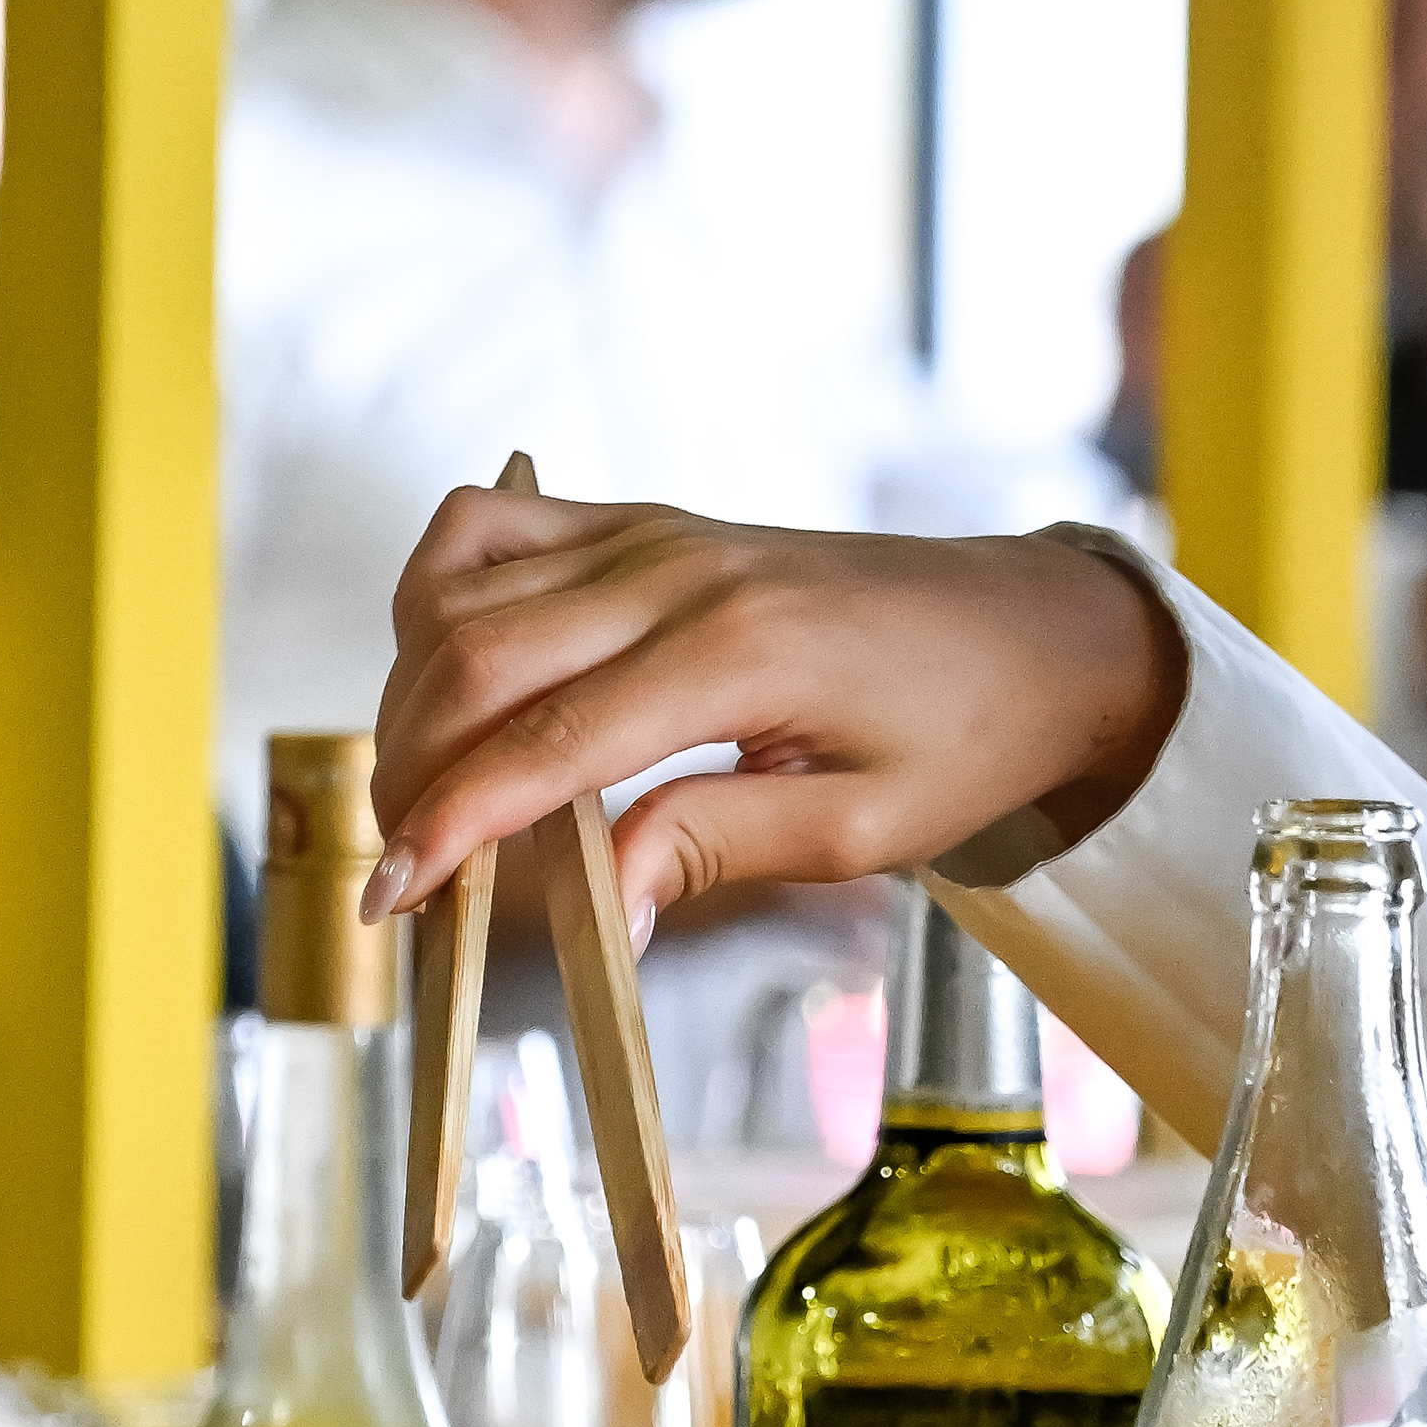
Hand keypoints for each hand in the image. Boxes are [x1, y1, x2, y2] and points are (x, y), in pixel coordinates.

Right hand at [367, 485, 1186, 938]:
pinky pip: (496, 528)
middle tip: (394, 866)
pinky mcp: (645, 523)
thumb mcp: (866, 826)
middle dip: (408, 768)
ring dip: (408, 691)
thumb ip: (719, 846)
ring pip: (462, 588)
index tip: (392, 898)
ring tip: (418, 789)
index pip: (547, 743)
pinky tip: (441, 670)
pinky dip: (435, 593)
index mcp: (740, 653)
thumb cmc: (965, 733)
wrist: (1034, 628)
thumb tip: (605, 903)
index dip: (452, 823)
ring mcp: (654, 535)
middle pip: (475, 657)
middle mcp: (679, 574)